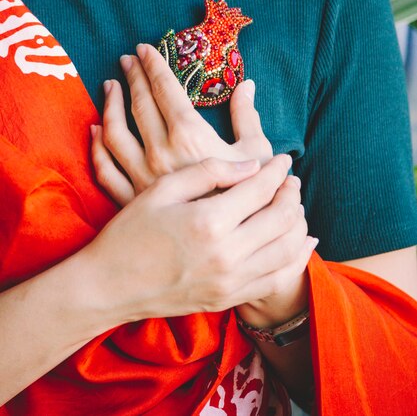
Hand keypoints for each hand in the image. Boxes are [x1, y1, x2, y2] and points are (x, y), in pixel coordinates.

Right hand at [80, 155, 314, 324]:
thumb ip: (209, 172)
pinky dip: (295, 258)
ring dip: (298, 223)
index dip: (277, 170)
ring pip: (287, 249)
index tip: (283, 159)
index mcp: (208, 221)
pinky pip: (276, 279)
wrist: (109, 286)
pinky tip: (301, 242)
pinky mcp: (228, 300)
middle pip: (281, 218)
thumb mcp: (163, 189)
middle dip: (292, 194)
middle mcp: (226, 255)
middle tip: (291, 179)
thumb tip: (252, 166)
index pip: (260, 189)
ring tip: (294, 205)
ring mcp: (230, 282)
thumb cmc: (130, 232)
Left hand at [91, 43, 272, 204]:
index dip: (154, 65)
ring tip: (110, 86)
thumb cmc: (246, 197)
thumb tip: (247, 85)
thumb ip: (248, 116)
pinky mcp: (131, 197)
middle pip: (139, 104)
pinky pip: (104, 167)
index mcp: (189, 135)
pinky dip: (97, 146)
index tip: (145, 49)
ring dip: (111, 105)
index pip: (166, 89)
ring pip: (114, 131)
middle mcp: (159, 151)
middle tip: (127, 60)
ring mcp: (141, 175)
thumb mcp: (256, 153)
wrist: (223, 244)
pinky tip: (96, 130)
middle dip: (132, 77)